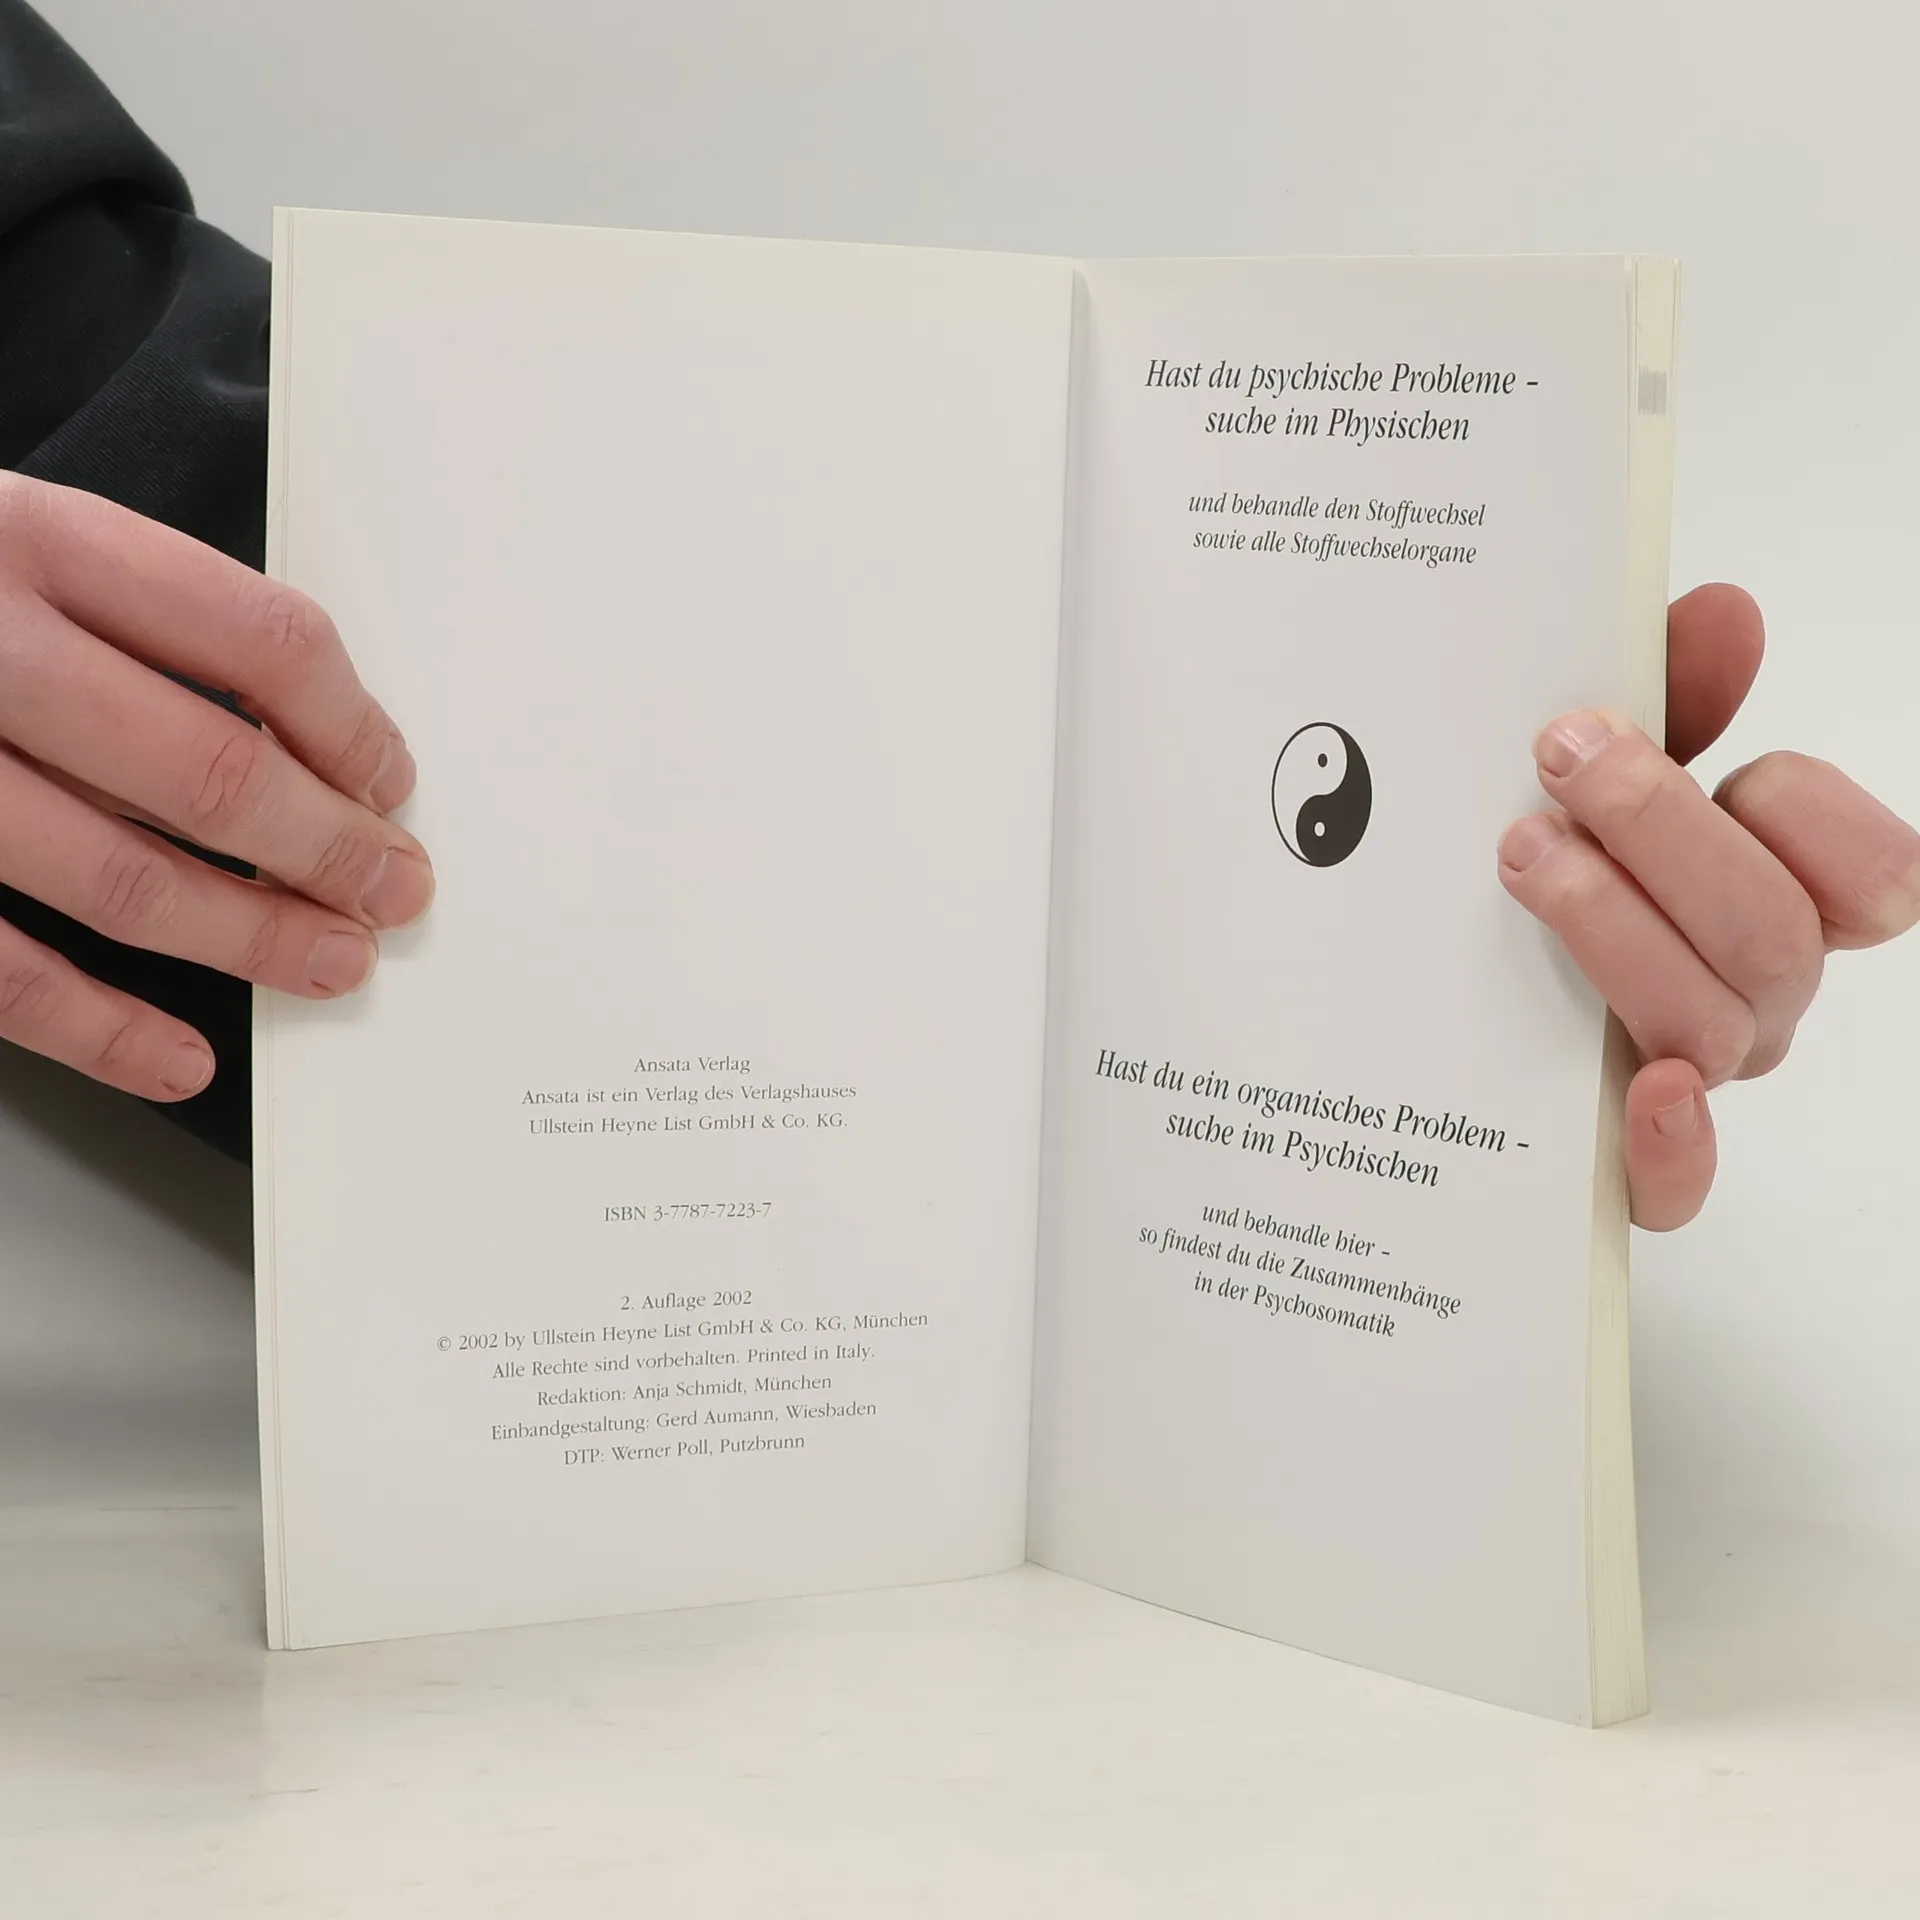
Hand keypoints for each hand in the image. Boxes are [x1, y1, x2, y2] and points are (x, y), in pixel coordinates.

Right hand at [0, 474, 431, 1101]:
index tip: (392, 779)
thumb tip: (304, 745)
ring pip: (121, 878)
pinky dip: (99, 1028)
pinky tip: (177, 1056)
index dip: (353, 725)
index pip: (259, 638)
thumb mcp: (7, 543)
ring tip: (330, 963)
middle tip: (394, 889)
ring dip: (250, 938)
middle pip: (211, 769)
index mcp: (29, 536)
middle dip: (331, 849)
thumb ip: (125, 621)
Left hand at [1498, 584, 1919, 1230]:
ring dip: (1619, 929)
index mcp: (1774, 895)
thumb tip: (1724, 614)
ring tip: (1522, 858)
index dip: (1802, 809)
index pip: (1874, 873)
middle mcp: (1755, 989)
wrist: (1437, 1000)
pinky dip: (1673, 1148)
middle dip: (1666, 830)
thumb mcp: (1601, 775)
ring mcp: (1694, 1070)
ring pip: (1712, 1022)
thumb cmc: (1559, 868)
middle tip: (1558, 763)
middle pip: (1771, 931)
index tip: (1698, 743)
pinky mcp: (1624, 1155)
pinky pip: (1678, 1183)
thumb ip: (1668, 700)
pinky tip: (1640, 1094)